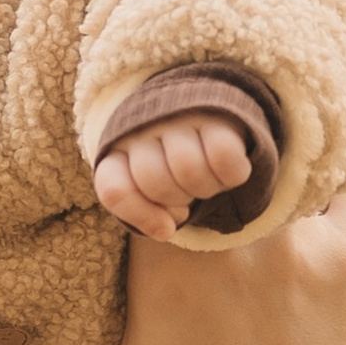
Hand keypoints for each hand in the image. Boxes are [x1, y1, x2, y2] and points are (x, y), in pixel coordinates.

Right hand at [0, 133, 345, 344]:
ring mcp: (299, 237)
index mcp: (165, 263)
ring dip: (275, 118)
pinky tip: (340, 108)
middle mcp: (230, 238)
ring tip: (264, 96)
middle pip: (211, 139)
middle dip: (204, 122)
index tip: (143, 143)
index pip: (144, 165)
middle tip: (201, 112)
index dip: (141, 146)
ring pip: (284, 141)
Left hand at [93, 113, 255, 239]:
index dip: (140, 216)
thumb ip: (145, 210)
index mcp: (118, 148)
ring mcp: (179, 116)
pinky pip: (223, 156)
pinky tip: (228, 171)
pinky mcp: (215, 114)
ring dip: (206, 188)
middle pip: (155, 183)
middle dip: (177, 200)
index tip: (166, 229)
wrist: (208, 114)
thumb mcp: (150, 186)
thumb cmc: (174, 160)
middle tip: (189, 190)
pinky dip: (230, 175)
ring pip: (189, 170)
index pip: (115, 190)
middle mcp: (144, 126)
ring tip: (208, 179)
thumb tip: (165, 230)